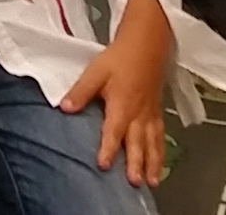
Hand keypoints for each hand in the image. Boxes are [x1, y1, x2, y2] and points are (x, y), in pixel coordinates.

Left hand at [60, 0, 172, 185]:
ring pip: (152, 143)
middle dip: (136, 163)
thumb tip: (63, 107)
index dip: (108, 148)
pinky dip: (161, 151)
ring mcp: (149, 114)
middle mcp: (138, 113)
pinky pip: (160, 136)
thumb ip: (80, 91)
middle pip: (137, 142)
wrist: (147, 42)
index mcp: (121, 104)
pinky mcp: (156, 112)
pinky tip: (159, 163)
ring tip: (151, 182)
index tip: (104, 164)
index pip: (113, 130)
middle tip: (134, 181)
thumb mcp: (96, 71)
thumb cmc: (121, 57)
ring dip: (152, 163)